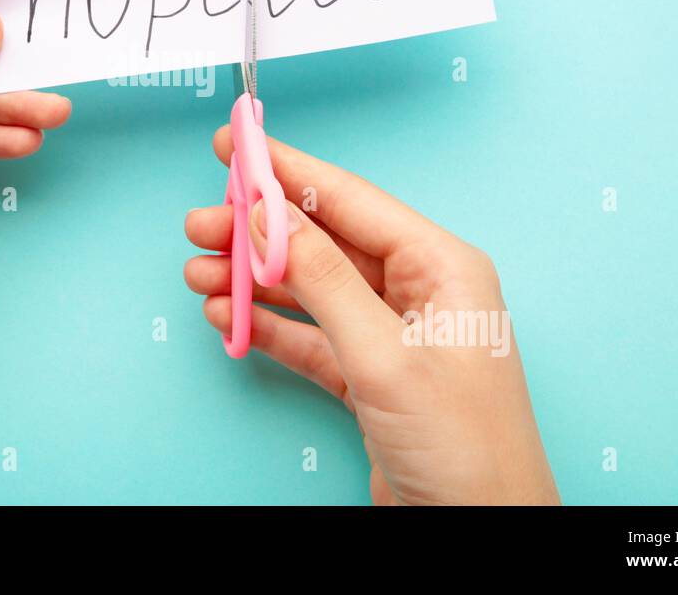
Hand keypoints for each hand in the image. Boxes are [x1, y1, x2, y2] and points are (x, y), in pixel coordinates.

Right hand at [184, 129, 558, 505]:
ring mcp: (393, 334)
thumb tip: (270, 218)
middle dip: (258, 231)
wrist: (479, 532)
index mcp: (442, 266)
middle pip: (324, 241)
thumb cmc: (465, 448)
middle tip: (200, 222)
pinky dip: (267, 326)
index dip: (287, 170)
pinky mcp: (371, 376)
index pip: (350, 200)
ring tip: (198, 271)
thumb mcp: (386, 356)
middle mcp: (419, 291)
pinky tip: (227, 314)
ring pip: (310, 288)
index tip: (236, 145)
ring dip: (253, 279)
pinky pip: (309, 335)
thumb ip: (324, 283)